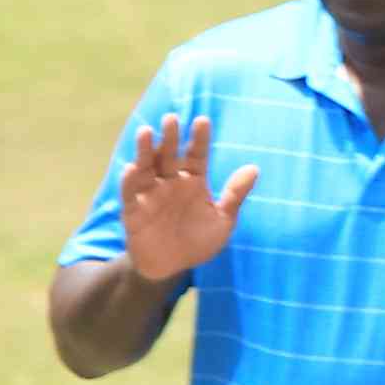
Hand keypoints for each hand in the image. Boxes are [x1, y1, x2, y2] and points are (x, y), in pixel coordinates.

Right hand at [118, 113, 257, 284]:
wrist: (170, 266)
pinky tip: (133, 168)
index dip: (199, 138)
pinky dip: (130, 180)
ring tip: (145, 132)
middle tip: (172, 118)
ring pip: (146, 166)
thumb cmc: (198, 242)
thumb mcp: (223, 220)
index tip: (202, 121)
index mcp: (193, 181)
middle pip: (169, 154)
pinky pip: (130, 192)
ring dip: (145, 149)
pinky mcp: (133, 209)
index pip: (197, 154)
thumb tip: (254, 167)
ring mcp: (150, 194)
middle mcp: (170, 182)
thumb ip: (235, 194)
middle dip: (170, 137)